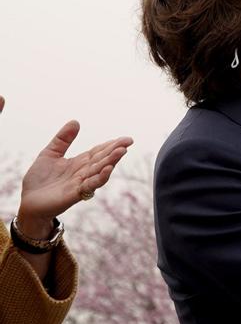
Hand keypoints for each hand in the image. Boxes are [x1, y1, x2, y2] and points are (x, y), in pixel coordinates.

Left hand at [4, 97, 132, 235]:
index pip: (99, 151)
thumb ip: (63, 139)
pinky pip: (90, 185)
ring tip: (121, 151)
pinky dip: (100, 177)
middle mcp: (83, 172)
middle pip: (102, 159)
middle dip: (116, 150)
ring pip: (100, 171)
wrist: (28, 202)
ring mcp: (80, 183)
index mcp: (80, 162)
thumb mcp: (49, 154)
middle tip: (128, 141)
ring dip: (112, 161)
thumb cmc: (38, 180)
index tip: (125, 139)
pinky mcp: (74, 194)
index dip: (111, 145)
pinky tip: (108, 168)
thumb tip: (75, 121)